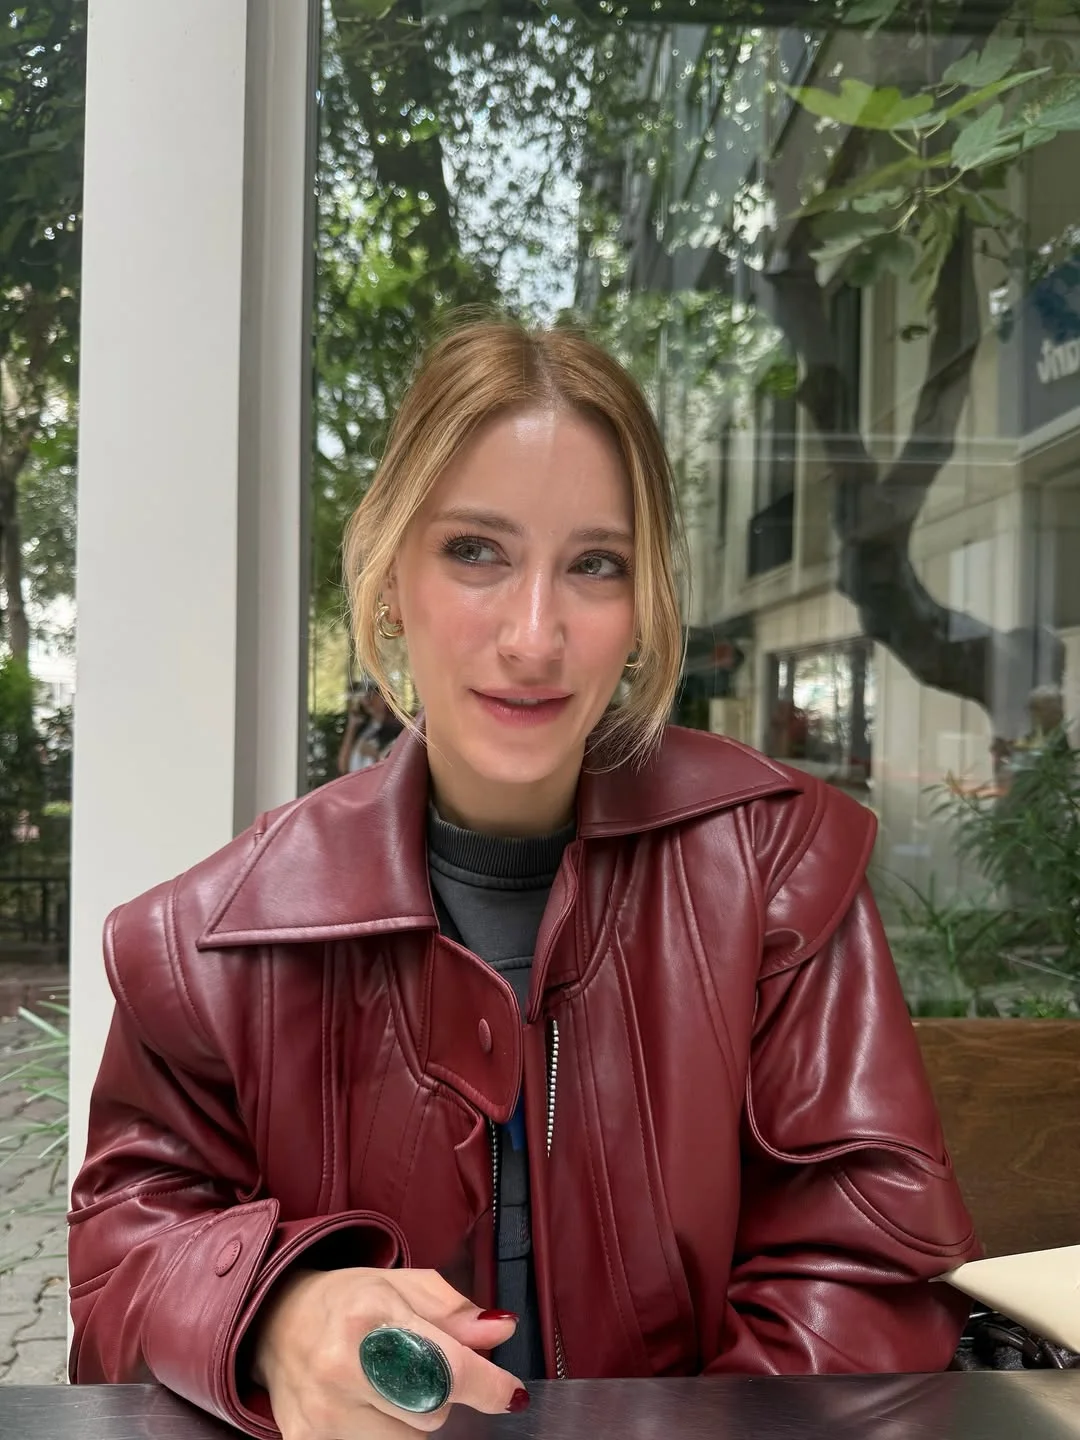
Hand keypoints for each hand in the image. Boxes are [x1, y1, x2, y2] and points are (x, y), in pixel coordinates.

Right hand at [251, 1266, 525, 1439]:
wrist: (274, 1321)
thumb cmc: (346, 1299)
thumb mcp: (402, 1285)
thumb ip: (455, 1311)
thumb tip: (501, 1331)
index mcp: (368, 1317)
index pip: (445, 1366)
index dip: (488, 1385)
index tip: (512, 1394)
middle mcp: (341, 1367)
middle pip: (433, 1412)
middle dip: (439, 1393)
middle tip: (416, 1365)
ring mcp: (322, 1414)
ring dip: (411, 1418)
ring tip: (385, 1384)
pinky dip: (384, 1432)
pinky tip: (366, 1406)